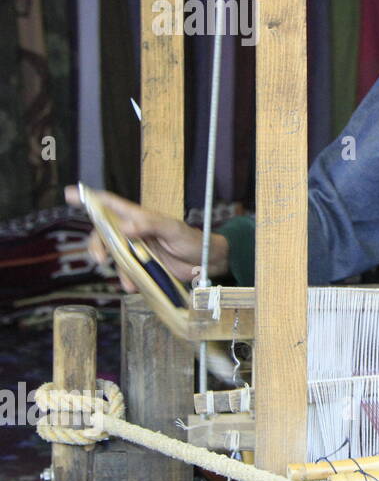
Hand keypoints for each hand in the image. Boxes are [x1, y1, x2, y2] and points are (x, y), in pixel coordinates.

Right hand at [64, 185, 226, 290]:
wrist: (206, 263)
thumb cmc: (191, 239)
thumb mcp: (173, 229)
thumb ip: (150, 225)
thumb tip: (125, 227)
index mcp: (138, 217)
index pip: (110, 204)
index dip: (91, 199)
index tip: (70, 194)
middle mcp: (133, 232)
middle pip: (103, 234)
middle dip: (96, 245)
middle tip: (98, 259)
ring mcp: (136, 250)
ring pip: (113, 257)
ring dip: (116, 269)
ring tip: (127, 281)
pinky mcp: (142, 266)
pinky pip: (126, 272)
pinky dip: (127, 280)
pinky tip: (134, 286)